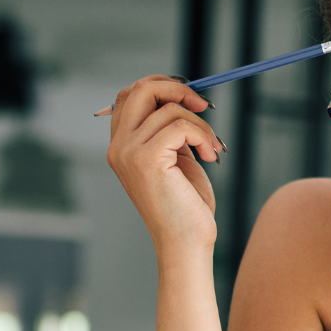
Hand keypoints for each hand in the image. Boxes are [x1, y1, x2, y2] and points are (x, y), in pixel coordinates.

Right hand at [104, 75, 222, 253]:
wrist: (186, 244)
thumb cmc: (186, 206)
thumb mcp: (177, 159)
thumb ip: (172, 130)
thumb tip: (185, 95)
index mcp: (121, 146)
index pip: (130, 95)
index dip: (162, 86)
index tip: (191, 99)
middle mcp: (118, 147)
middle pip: (141, 89)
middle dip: (177, 89)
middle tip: (205, 106)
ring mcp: (128, 153)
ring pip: (169, 109)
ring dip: (201, 124)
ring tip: (212, 148)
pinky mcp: (146, 159)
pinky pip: (180, 125)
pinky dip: (203, 135)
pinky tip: (210, 155)